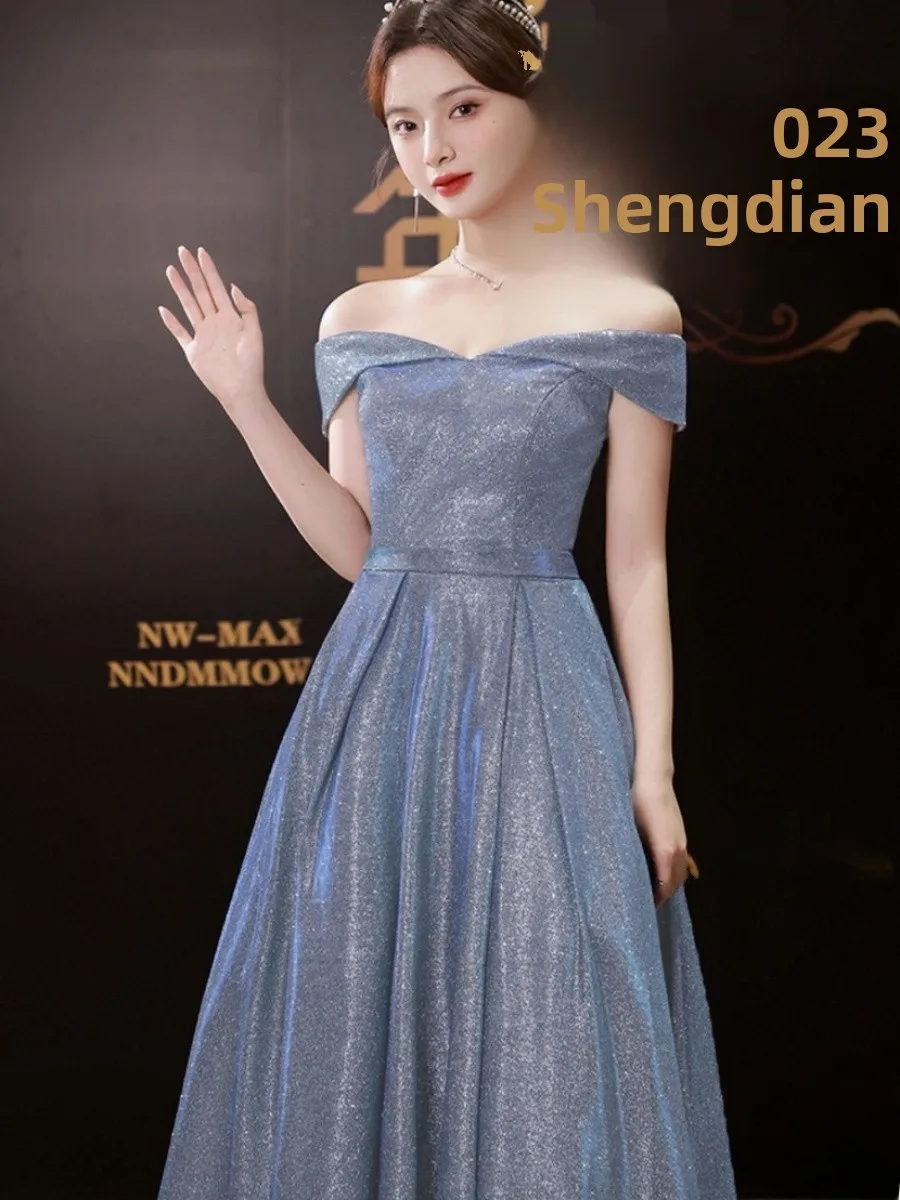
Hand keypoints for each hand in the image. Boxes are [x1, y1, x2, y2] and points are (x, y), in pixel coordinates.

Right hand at [158, 246, 264, 414]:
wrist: (241, 389)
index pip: (217, 288)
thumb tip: (232, 287)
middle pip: (201, 292)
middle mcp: (214, 322)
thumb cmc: (252, 364)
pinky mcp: (193, 351)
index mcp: (230, 317)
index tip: (201, 252)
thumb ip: (247, 309)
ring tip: (171, 270)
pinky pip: (180, 333)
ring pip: (189, 306)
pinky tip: (163, 310)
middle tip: (182, 251)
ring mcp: (202, 336)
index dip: (209, 270)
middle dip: (192, 271)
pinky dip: (171, 323)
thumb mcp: (255, 333)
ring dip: (180, 288)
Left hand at [630, 771, 698, 907]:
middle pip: (674, 883)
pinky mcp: (681, 835)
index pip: (664, 886)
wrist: (654, 779)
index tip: (643, 909)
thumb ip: (632, 854)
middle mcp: (678, 850)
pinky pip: (683, 861)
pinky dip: (675, 872)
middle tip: (646, 905)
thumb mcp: (630, 830)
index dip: (655, 900)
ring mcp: (682, 842)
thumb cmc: (637, 802)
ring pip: (681, 873)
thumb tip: (623, 873)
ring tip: (654, 892)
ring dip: (670, 885)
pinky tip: (666, 875)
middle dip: (663, 896)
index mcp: (666, 852)